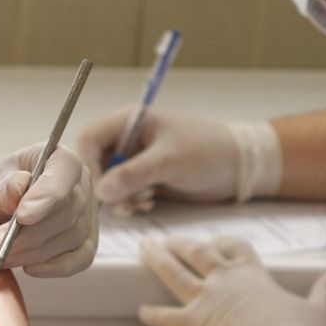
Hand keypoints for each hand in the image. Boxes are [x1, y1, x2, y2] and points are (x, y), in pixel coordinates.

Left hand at [0, 144, 96, 275]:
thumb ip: (4, 185)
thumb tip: (20, 186)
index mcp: (58, 158)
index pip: (65, 170)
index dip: (48, 194)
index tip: (22, 217)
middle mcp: (80, 184)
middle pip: (68, 211)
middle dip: (29, 234)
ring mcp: (86, 215)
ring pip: (71, 238)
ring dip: (33, 253)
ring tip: (2, 256)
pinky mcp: (85, 243)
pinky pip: (79, 259)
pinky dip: (54, 267)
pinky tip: (29, 268)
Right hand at [76, 108, 281, 206]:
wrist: (237, 168)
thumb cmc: (207, 152)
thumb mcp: (170, 161)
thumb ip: (134, 174)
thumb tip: (101, 193)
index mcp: (129, 122)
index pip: (89, 139)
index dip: (87, 165)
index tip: (99, 190)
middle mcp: (126, 140)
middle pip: (94, 163)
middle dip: (104, 187)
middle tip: (122, 203)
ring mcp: (133, 161)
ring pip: (106, 183)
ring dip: (119, 198)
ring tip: (142, 203)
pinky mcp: (142, 179)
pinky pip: (121, 194)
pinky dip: (129, 203)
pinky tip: (148, 204)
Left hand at [139, 236, 325, 325]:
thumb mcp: (319, 310)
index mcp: (254, 274)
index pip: (234, 248)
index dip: (223, 243)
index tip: (216, 242)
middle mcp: (226, 281)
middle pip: (197, 252)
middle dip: (182, 244)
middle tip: (169, 241)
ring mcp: (206, 302)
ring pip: (173, 272)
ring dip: (157, 259)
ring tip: (145, 249)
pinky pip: (164, 316)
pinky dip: (151, 314)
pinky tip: (141, 310)